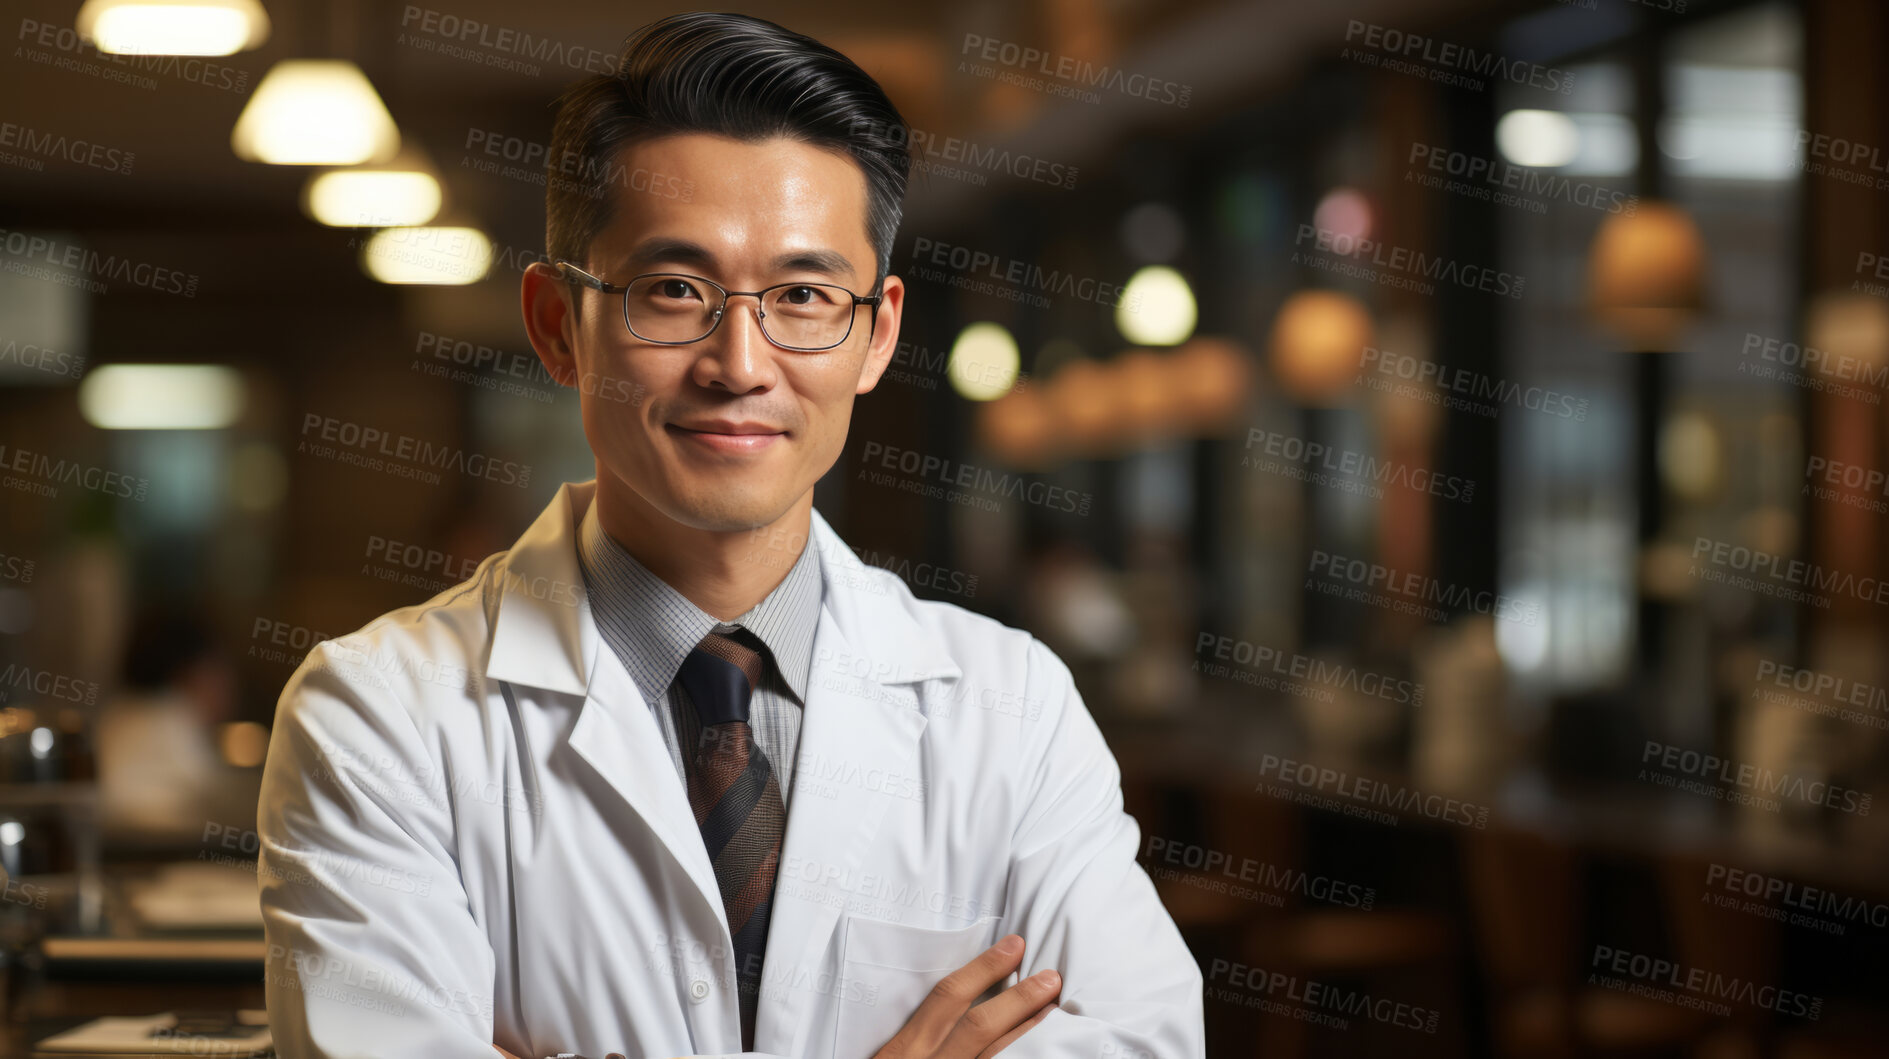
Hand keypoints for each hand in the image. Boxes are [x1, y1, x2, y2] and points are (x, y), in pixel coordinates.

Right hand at [872, 934, 1060, 1057]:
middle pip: (981, 1025)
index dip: (984, 968)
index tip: (1013, 947)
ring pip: (999, 1057)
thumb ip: (923, 1039)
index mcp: (906, 1052)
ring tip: (1057, 1013)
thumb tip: (965, 1008)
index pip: (948, 997)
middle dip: (1020, 998)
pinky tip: (1045, 1055)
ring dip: (1031, 1034)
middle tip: (1051, 979)